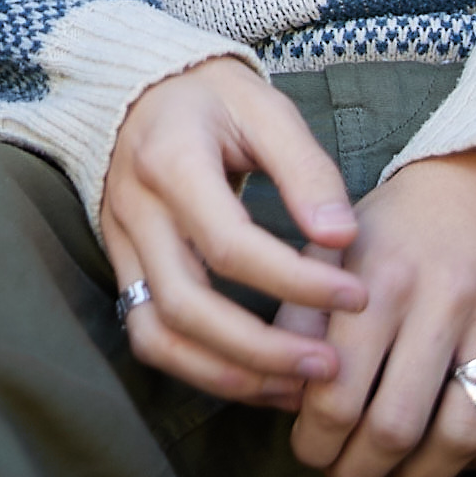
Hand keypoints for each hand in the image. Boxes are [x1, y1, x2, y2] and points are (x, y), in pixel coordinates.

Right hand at [97, 58, 370, 407]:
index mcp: (170, 161)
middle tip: (330, 365)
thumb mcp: (265, 108)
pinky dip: (202, 370)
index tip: (355, 296)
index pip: (229, 243)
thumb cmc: (213, 98)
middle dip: (262, 349)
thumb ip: (306, 170)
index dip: (295, 281)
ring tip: (297, 386)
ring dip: (229, 374)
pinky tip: (260, 378)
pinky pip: (151, 337)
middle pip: (186, 305)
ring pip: (158, 335)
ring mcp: (121, 245)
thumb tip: (342, 237)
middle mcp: (135, 210)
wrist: (141, 89)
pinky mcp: (122, 269)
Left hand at [282, 144, 475, 476]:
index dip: (317, 443)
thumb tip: (279, 394)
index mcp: (380, 276)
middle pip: (396, 427)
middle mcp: (444, 294)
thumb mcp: (342, 245)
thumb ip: (305, 311)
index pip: (336, 395)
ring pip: (463, 435)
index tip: (311, 453)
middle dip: (363, 472)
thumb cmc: (410, 220)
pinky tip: (473, 462)